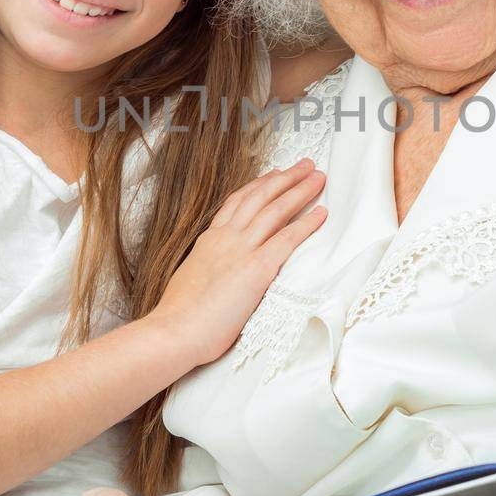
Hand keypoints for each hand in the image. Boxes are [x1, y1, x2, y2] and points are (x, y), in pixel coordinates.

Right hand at [153, 159, 326, 366]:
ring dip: (300, 191)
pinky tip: (322, 213)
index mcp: (209, 240)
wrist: (174, 331)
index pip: (237, 203)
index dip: (259, 185)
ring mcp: (241, 250)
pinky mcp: (256, 269)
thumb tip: (217, 271)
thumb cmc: (179, 317)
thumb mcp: (191, 279)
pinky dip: (307, 223)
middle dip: (285, 178)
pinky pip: (287, 239)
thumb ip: (208, 267)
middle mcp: (225, 238)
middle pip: (260, 197)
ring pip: (275, 210)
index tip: (274, 173)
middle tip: (305, 165)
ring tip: (318, 177)